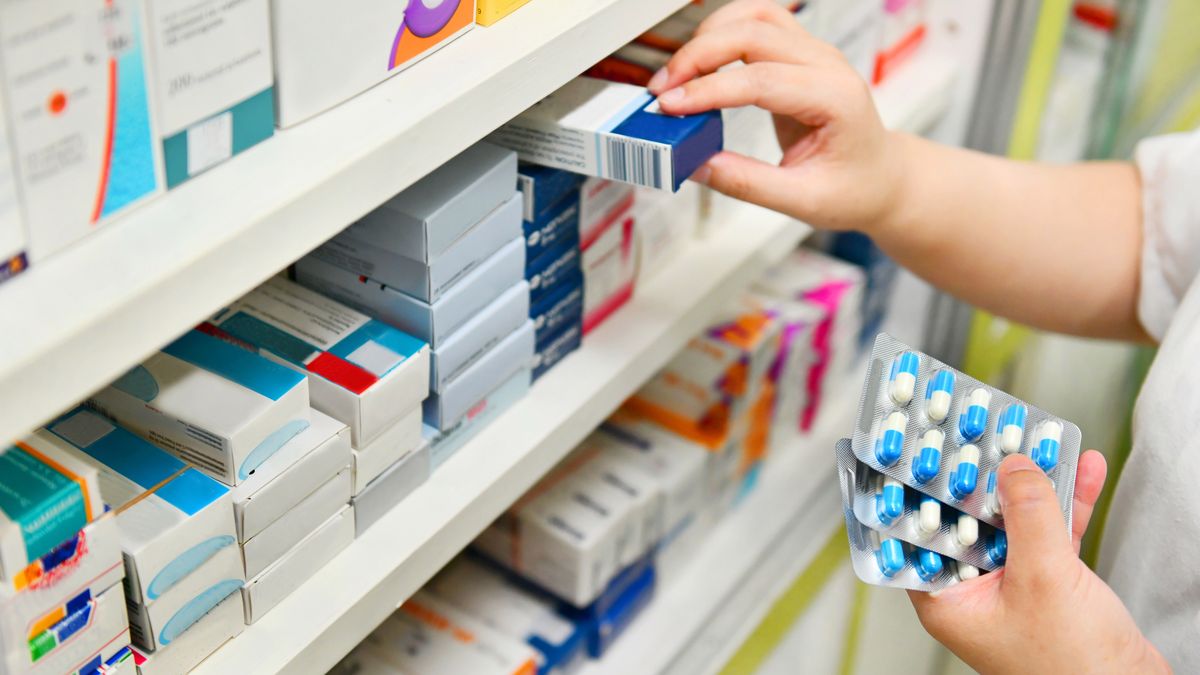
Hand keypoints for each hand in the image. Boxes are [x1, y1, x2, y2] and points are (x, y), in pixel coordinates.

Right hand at [649, 0, 905, 231]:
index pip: (761, 80)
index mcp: (835, 99)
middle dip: (699, 56)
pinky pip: (759, 22)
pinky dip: (724, 30)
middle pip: (754, 33)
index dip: (709, 90)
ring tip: (678, 74)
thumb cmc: (854, 187)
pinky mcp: (799, 53)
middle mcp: (827, 65)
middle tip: (662, 92)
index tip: (670, 108)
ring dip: (710, 35)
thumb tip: (695, 165)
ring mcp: (815, 53)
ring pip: (756, 15)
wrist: (881, 177)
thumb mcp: (802, 201)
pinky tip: (701, 58)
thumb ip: (748, 183)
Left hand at [909, 451, 1169, 673]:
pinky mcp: (1050, 586)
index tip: (920, 449)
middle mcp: (972, 591)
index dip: (917, 489)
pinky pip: (1051, 534)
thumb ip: (1026, 517)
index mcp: (946, 599)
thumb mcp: (1043, 578)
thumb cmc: (1073, 667)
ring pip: (1012, 521)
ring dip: (1029, 482)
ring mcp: (1011, 587)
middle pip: (966, 519)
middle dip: (979, 475)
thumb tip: (1011, 466)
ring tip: (1035, 437)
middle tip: (980, 430)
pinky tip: (1082, 468)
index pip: (916, 533)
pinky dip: (1067, 503)